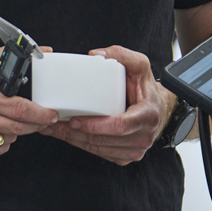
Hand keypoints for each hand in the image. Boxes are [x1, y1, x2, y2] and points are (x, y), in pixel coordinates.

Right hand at [0, 48, 58, 159]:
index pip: (15, 108)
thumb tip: (35, 52)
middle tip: (42, 119)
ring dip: (16, 131)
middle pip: (16, 128)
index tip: (50, 113)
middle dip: (35, 124)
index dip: (38, 113)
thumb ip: (4, 57)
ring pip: (8, 140)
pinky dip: (2, 141)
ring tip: (8, 119)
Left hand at [40, 45, 168, 164]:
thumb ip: (120, 54)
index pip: (120, 126)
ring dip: (73, 140)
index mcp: (147, 116)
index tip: (75, 120)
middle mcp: (143, 137)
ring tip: (53, 128)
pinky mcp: (126, 156)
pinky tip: (67, 136)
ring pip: (98, 149)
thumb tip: (95, 55)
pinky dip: (81, 145)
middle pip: (103, 140)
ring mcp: (135, 150)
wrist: (158, 108)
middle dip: (75, 134)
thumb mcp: (139, 65)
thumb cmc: (146, 88)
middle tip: (53, 122)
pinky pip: (100, 153)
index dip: (95, 126)